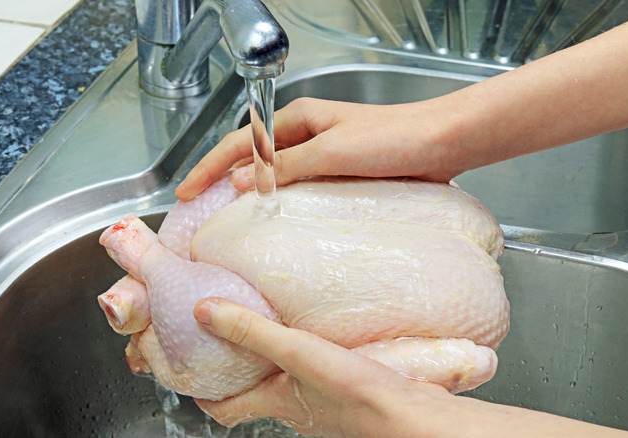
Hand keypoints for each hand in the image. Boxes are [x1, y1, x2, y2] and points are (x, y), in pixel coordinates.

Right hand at [176, 98, 473, 200]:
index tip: (185, 191)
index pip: (239, 143)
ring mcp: (326, 156)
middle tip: (201, 211)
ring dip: (255, 196)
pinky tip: (281, 224)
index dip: (208, 168)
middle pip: (254, 159)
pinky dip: (286, 205)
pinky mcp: (344, 176)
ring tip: (233, 223)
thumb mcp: (331, 151)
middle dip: (224, 182)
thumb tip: (239, 181)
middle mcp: (309, 135)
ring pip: (278, 177)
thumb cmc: (394, 138)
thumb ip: (285, 167)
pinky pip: (304, 191)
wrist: (442, 143)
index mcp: (299, 120)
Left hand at [192, 298, 627, 437]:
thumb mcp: (299, 355)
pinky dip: (307, 354)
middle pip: (252, 392)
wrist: (418, 419)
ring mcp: (324, 402)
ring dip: (271, 357)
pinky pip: (317, 372)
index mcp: (276, 402)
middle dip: (235, 365)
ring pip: (285, 381)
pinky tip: (320, 332)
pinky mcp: (351, 391)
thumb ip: (253, 331)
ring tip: (268, 321)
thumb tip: (205, 311)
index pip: (222, 408)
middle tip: (225, 331)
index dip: (199, 389)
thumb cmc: (362, 398)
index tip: (185, 362)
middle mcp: (296, 407)